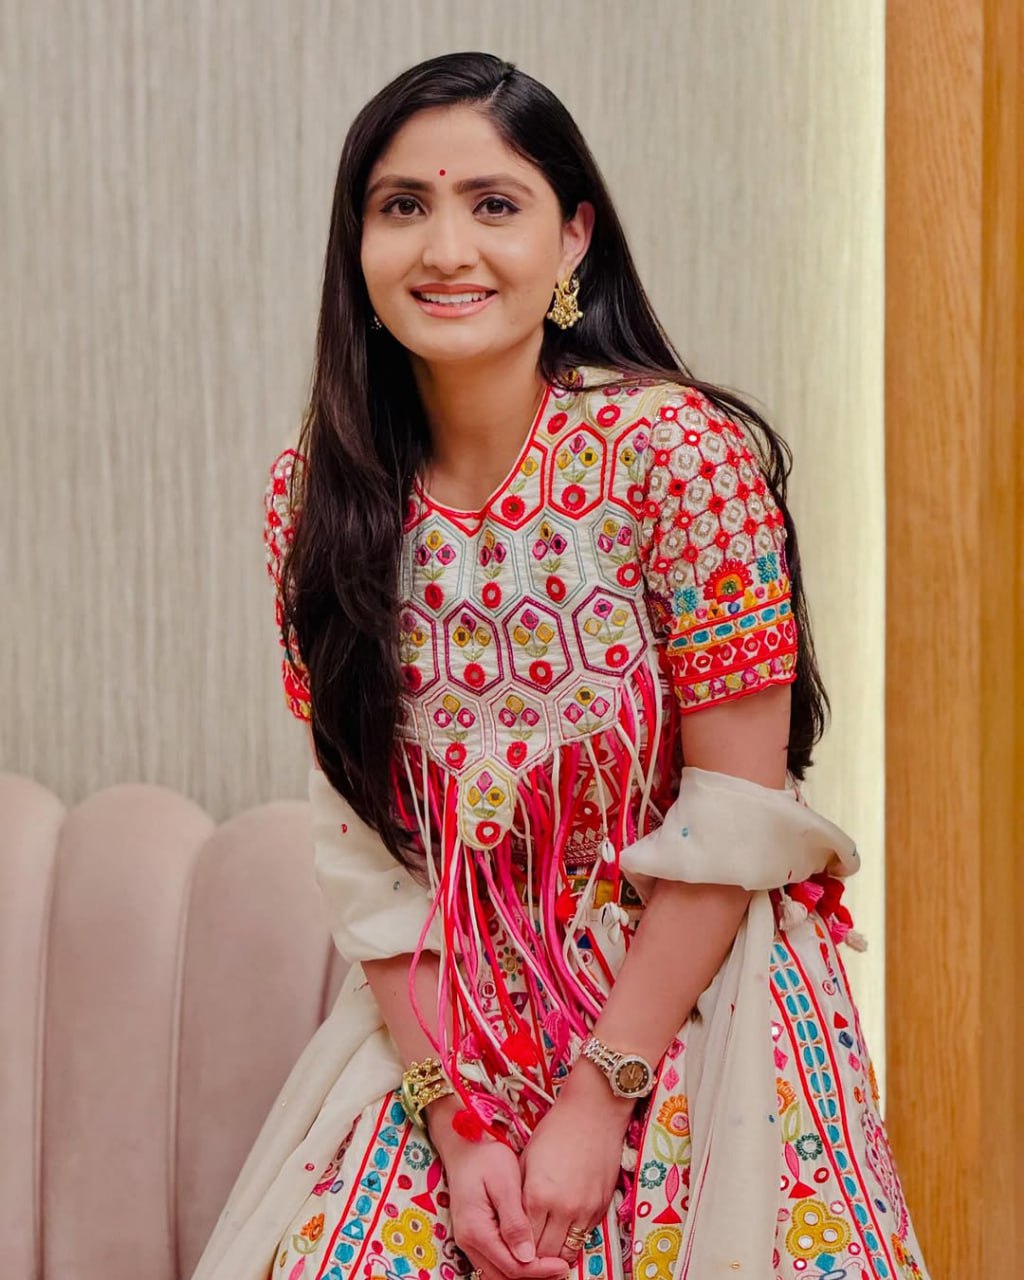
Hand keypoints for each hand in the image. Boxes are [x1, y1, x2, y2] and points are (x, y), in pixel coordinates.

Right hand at [427, 1098, 568, 1279]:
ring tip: (550, 1267)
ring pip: (497, 1275)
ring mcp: (469, 1242)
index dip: (540, 1271)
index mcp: (477, 1231)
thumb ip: (514, 1220)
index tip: (563, 1266)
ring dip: (523, 1275)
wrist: (463, 1146)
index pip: (512, 1267)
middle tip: (561, 1270)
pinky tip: (532, 1257)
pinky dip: (513, 1268)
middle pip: (504, 1278)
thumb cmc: (485, 1158)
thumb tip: (527, 1256)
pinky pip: (494, 1264)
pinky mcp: (474, 1238)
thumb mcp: (504, 1182)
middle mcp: (469, 1243)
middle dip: (534, 1278)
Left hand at [518, 1067, 633, 1264]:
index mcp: (537, 1194)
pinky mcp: (601, 1207)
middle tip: (527, 1254)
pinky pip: (585, 1238)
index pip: (524, 1241)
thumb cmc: (555, 1130)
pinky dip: (573, 1240)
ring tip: (545, 1247)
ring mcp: (585, 1209)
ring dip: (555, 1253)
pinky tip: (564, 1232)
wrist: (593, 1112)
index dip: (517, 1248)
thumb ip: (519, 1194)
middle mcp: (562, 1208)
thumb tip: (514, 1221)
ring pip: (567, 1252)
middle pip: (545, 1254)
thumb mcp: (527, 1159)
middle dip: (534, 1257)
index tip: (513, 1248)